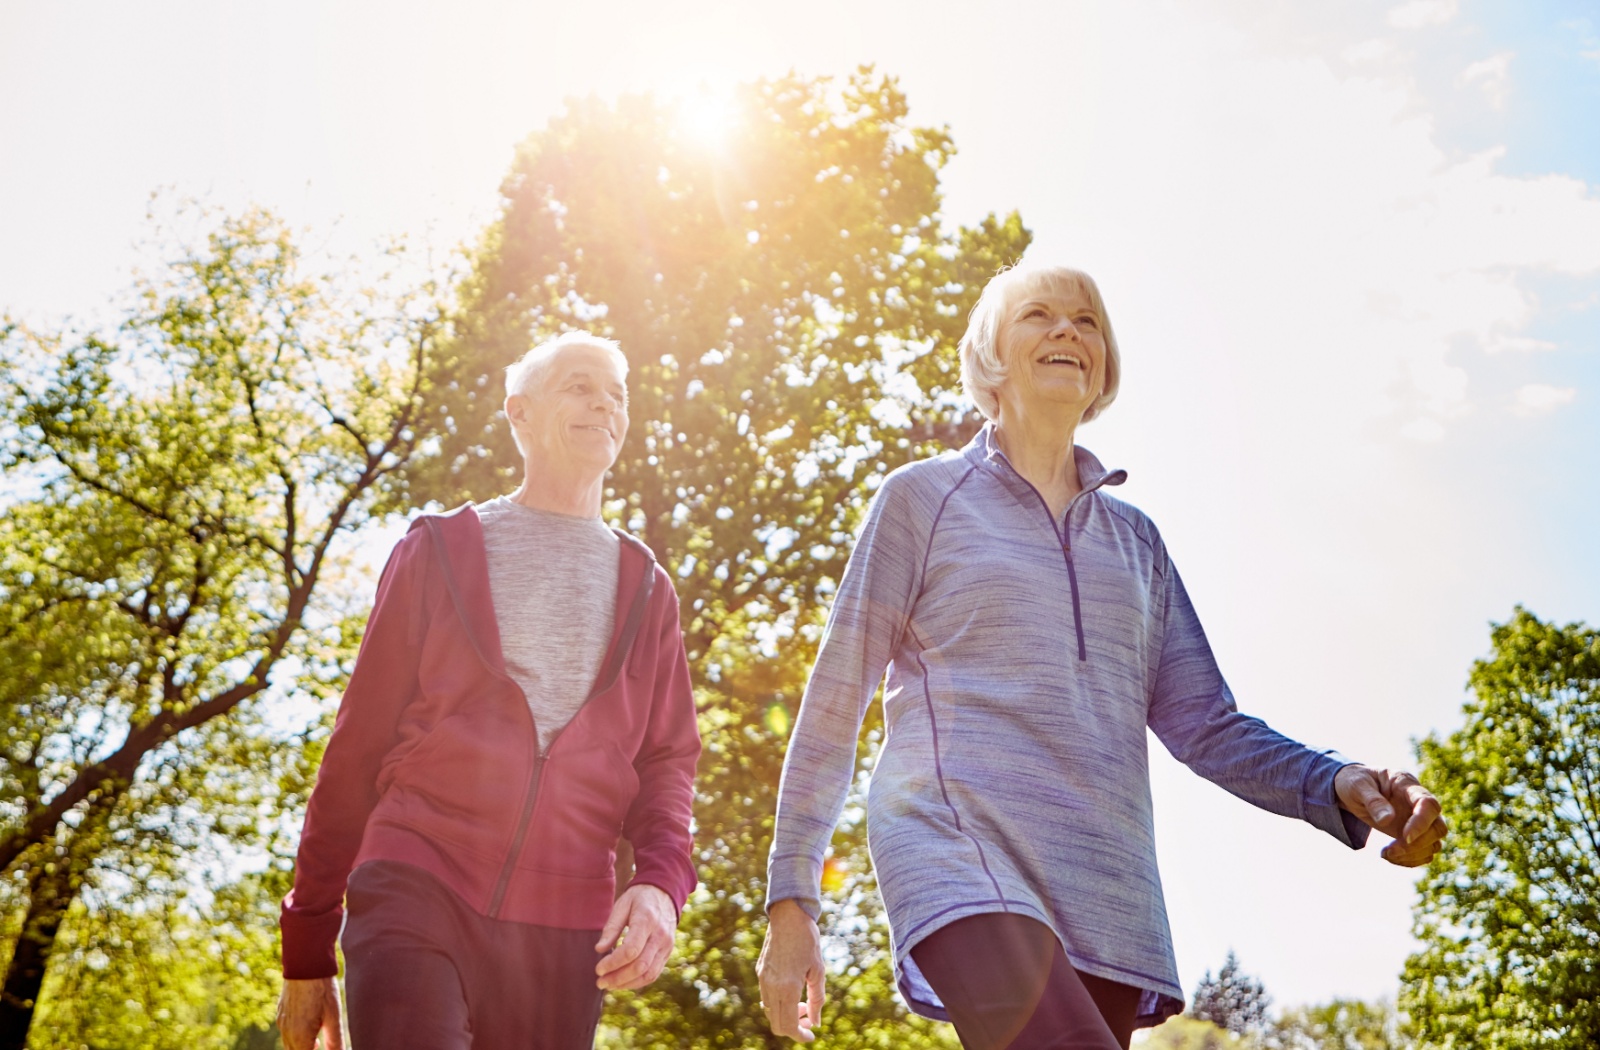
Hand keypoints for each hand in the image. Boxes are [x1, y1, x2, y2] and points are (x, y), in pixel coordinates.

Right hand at [277, 977, 342, 1049]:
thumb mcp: (333, 1016)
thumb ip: (335, 1040)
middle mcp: (286, 1032)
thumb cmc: (322, 989)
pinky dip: (296, 1036)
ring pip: (289, 1044)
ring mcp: (281, 1022)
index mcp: (300, 1037)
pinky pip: (286, 1032)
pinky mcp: (280, 1013)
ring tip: (317, 1041)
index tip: (325, 1047)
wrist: (305, 964)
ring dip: (302, 1046)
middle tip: (321, 1044)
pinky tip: (309, 1027)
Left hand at [595, 883, 677, 990]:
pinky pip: (654, 973)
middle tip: (600, 982)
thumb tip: (599, 950)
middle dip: (618, 978)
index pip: (631, 950)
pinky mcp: (667, 952)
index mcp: (647, 920)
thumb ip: (611, 928)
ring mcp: (667, 945)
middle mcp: (660, 935)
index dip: (613, 963)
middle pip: (640, 966)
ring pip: (648, 974)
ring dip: (627, 984)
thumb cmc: (638, 898)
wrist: (664, 893)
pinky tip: (623, 982)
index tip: (598, 969)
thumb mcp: (622, 905)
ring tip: (609, 985)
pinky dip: (638, 982)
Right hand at [757, 899, 825, 1042]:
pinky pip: (766, 998)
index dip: (800, 1035)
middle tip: (809, 1019)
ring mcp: (763, 980)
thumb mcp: (818, 970)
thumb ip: (817, 999)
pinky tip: (792, 992)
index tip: (811, 1035)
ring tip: (803, 1003)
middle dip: (794, 1028)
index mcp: (787, 988)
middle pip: (777, 1024)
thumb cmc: (807, 941)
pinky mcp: (760, 972)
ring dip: (785, 1015)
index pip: (789, 1025)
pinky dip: (778, 1004)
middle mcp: (771, 987)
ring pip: (770, 1012)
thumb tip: (816, 1022)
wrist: (788, 916)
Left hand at [1335, 763, 1447, 866]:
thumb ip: (1372, 800)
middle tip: (1390, 850)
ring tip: (1385, 854)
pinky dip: (1411, 860)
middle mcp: (1417, 802)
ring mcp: (1417, 819)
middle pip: (1438, 827)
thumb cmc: (1354, 782)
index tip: (1405, 837)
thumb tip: (1387, 819)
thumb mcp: (1356, 786)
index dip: (1421, 823)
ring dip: (1413, 854)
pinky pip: (1425, 852)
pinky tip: (1390, 857)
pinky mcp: (1413, 833)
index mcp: (1406, 784)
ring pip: (1434, 843)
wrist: (1352, 788)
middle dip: (1417, 845)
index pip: (1428, 804)